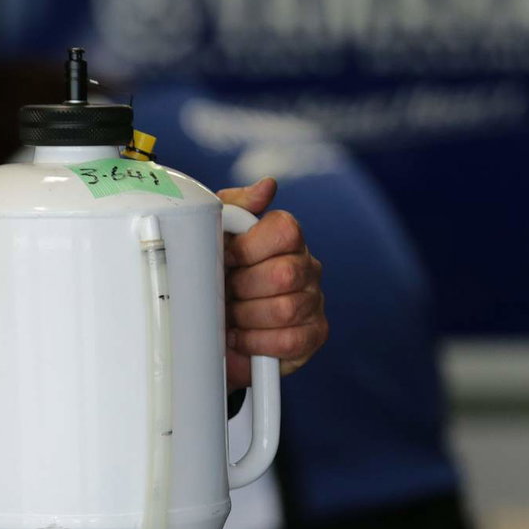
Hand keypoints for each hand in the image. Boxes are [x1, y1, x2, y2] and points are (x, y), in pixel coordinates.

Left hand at [218, 178, 327, 390]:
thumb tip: (268, 186)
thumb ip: (235, 207)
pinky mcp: (313, 335)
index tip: (226, 259)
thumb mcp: (215, 236)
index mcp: (287, 238)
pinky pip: (289, 340)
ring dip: (246, 317)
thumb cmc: (219, 277)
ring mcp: (314, 301)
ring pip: (286, 309)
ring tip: (231, 317)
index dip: (248, 248)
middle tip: (226, 293)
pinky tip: (241, 337)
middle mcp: (307, 266)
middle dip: (244, 288)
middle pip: (284, 273)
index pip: (285, 230)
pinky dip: (257, 342)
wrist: (215, 330)